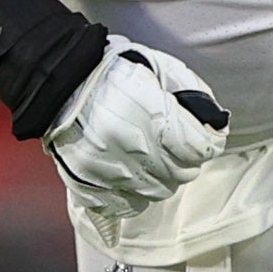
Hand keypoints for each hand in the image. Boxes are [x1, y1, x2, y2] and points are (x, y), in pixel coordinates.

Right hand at [43, 41, 228, 215]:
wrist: (58, 82)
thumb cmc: (111, 73)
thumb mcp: (160, 67)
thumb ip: (192, 94)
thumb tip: (214, 122)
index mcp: (152, 114)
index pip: (201, 148)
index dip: (207, 142)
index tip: (204, 137)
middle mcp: (131, 147)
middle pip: (182, 172)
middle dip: (186, 159)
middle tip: (175, 146)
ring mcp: (108, 169)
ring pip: (159, 190)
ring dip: (163, 176)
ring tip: (152, 157)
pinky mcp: (88, 183)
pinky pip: (127, 204)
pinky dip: (135, 192)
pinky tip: (132, 174)